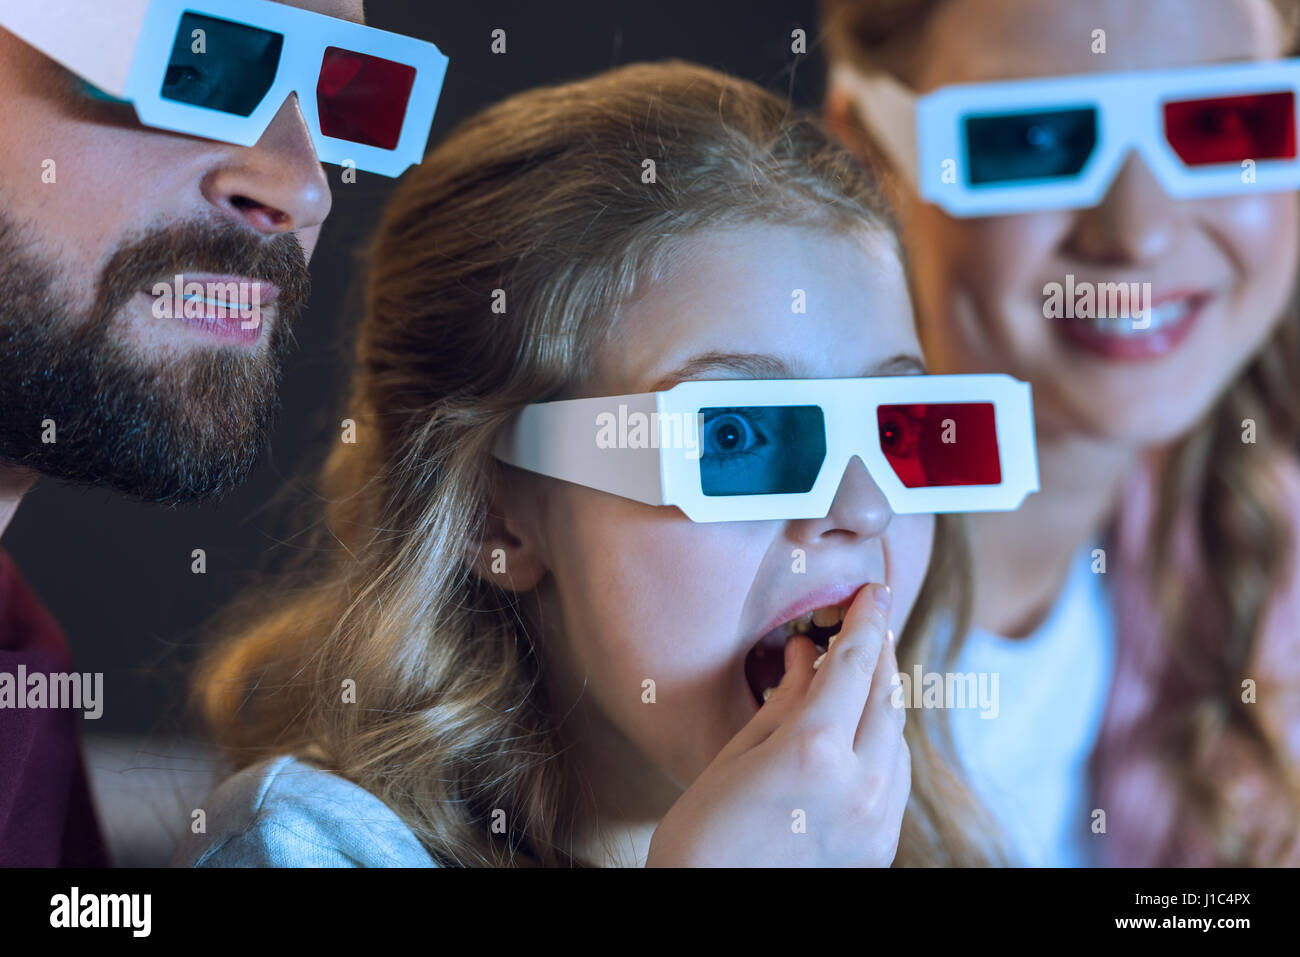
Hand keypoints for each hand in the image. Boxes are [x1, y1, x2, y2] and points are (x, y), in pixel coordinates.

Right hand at [646, 582, 907, 866]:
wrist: (710, 918)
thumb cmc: (704, 841)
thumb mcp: (734, 758)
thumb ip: (781, 704)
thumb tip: (805, 658)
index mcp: (814, 753)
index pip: (854, 666)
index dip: (865, 621)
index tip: (874, 592)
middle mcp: (858, 785)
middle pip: (885, 697)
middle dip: (880, 652)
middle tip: (872, 620)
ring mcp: (875, 821)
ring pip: (896, 737)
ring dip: (882, 698)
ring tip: (860, 674)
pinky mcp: (878, 847)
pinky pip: (894, 776)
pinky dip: (882, 742)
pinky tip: (859, 731)